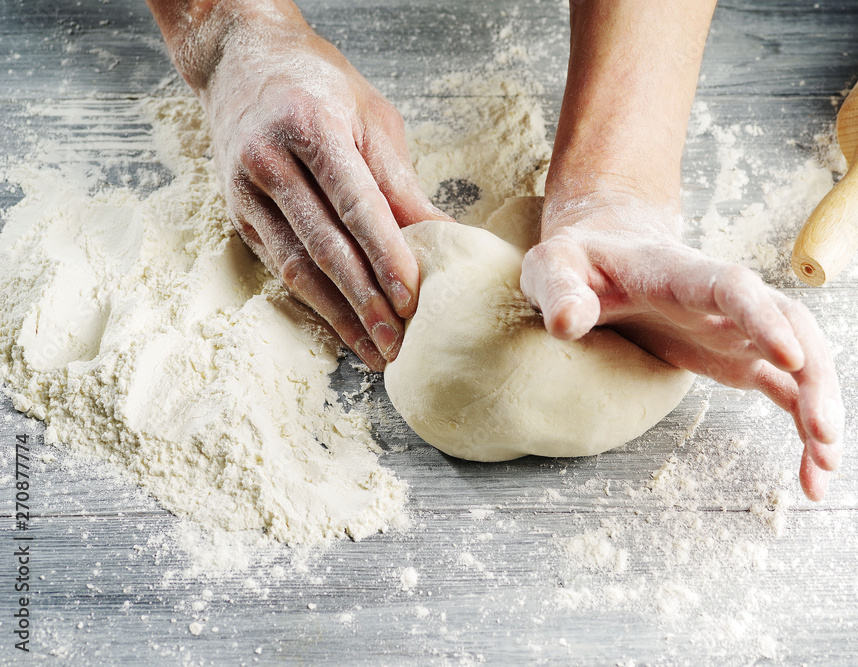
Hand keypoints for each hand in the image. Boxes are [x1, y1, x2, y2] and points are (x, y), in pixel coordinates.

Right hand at [194, 9, 447, 369]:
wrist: (241, 61)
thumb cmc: (318, 85)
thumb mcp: (371, 118)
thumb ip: (401, 181)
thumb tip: (446, 236)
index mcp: (311, 128)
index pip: (355, 205)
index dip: (385, 256)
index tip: (411, 298)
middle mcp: (270, 162)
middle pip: (323, 246)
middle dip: (364, 301)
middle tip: (397, 343)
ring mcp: (246, 191)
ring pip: (296, 267)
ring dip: (338, 315)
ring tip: (373, 350)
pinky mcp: (238, 214)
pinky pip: (279, 266)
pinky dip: (314, 302)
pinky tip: (342, 326)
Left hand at [521, 191, 844, 500]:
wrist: (608, 252)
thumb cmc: (580, 261)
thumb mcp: (554, 266)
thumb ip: (559, 290)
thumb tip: (566, 322)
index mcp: (681, 273)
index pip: (735, 289)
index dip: (764, 320)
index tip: (790, 357)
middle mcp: (723, 300)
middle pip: (791, 326)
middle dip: (815, 377)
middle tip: (824, 433)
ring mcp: (736, 328)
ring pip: (800, 362)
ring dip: (819, 412)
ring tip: (822, 473)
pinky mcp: (736, 356)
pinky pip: (784, 388)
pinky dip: (803, 425)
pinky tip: (812, 469)